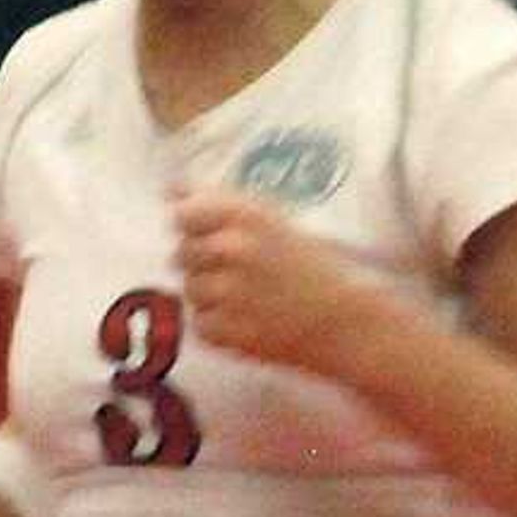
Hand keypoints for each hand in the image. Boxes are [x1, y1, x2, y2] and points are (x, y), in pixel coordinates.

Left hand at [173, 186, 396, 381]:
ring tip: (250, 297)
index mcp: (245, 216)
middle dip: (203, 261)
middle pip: (182, 253)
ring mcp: (225, 291)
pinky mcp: (223, 330)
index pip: (183, 213)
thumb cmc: (312, 268)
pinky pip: (200, 322)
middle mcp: (231, 249)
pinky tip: (250, 319)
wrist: (344, 323)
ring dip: (210, 294)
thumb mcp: (274, 221)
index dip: (195, 226)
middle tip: (243, 272)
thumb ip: (220, 202)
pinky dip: (218, 324)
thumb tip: (172, 186)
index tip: (212, 235)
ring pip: (189, 288)